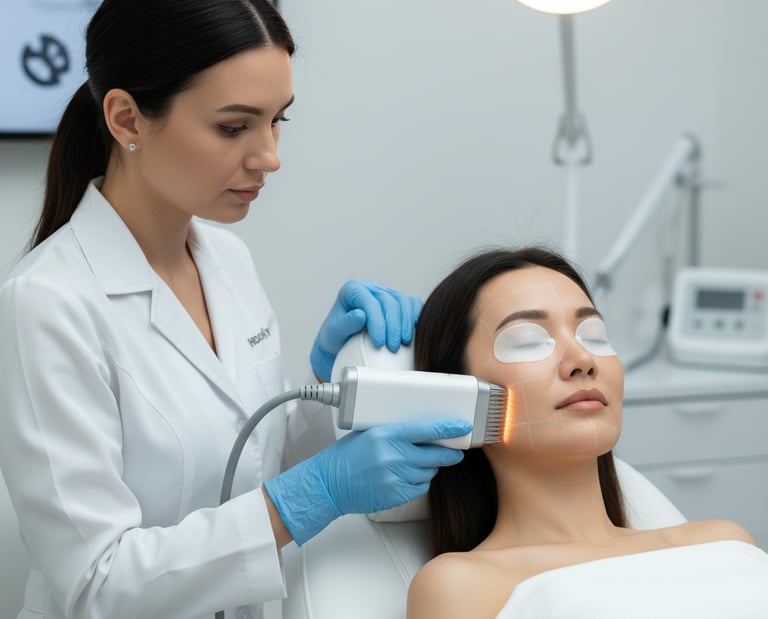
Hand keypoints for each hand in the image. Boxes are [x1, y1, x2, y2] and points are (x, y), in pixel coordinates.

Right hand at [262, 418, 470, 545]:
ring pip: (429, 473)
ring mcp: (395, 476)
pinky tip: (404, 478)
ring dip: (427, 469)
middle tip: (456, 452)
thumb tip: (423, 432)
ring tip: (411, 466)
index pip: (427, 429)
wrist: (329, 484)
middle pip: (435, 454)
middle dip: (448, 454)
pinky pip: (420, 488)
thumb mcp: (370, 433)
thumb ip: (395, 432)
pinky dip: (418, 483)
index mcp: (387, 434)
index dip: (449, 428)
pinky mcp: (395, 494)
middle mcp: (394, 455)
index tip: (463, 427)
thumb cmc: (346, 457)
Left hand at [310, 280, 422, 381]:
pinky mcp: (398, 304)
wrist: (341, 344)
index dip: (377, 322)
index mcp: (353, 290)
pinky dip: (416, 317)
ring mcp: (386, 294)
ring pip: (404, 302)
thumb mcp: (334, 332)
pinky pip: (413, 305)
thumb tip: (361, 315)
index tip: (379, 343)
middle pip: (389, 301)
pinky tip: (415, 333)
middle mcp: (371, 289)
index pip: (369, 302)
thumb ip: (345, 323)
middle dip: (393, 326)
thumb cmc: (335, 337)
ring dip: (406, 323)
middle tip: (392, 347)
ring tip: (404, 342)